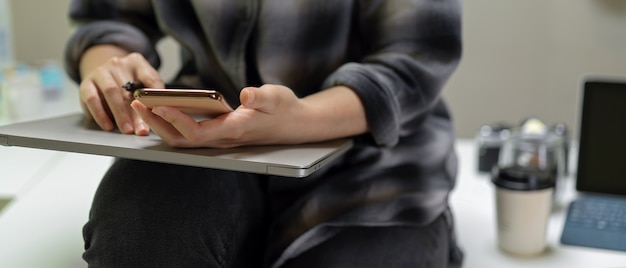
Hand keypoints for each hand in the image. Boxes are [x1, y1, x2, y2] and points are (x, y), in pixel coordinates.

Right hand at [79, 48, 163, 134]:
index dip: (154, 94)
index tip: (157, 109)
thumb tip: (161, 111)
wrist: (104, 76)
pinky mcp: (86, 84)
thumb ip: (153, 93)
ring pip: (111, 92)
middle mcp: (117, 64)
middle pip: (129, 88)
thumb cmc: (129, 84)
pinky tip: (108, 125)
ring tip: (127, 130)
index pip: (149, 76)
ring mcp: (100, 72)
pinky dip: (100, 114)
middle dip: (137, 112)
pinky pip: (92, 99)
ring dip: (120, 114)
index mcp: (136, 62)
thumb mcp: (145, 83)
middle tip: (142, 129)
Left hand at [131, 84, 304, 147]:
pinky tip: (162, 108)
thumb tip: (246, 93)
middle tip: (136, 103)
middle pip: (182, 139)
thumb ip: (262, 96)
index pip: (197, 132)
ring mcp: (220, 137)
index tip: (157, 104)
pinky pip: (190, 132)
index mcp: (234, 130)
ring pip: (183, 138)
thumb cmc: (284, 110)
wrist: (295, 124)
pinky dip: (172, 122)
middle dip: (157, 123)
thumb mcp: (277, 97)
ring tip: (142, 105)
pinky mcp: (219, 132)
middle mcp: (223, 138)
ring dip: (160, 124)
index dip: (175, 120)